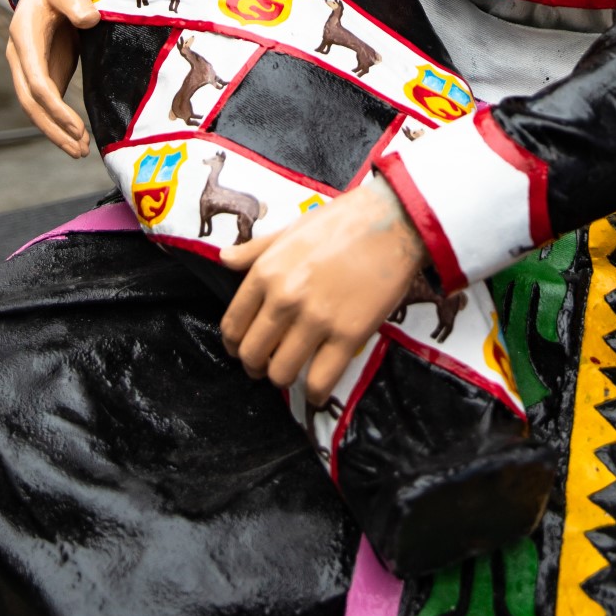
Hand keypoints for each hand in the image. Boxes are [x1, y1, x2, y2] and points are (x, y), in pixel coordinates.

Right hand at [5, 0, 99, 155]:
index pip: (34, 79)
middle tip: (79, 149)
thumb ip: (77, 1)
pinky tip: (78, 137)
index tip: (74, 125)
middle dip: (53, 128)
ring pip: (37, 108)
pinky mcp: (46, 70)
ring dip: (56, 131)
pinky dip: (61, 121)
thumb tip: (90, 20)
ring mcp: (32, 67)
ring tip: (80, 151)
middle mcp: (22, 57)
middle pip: (31, 102)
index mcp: (24, 36)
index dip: (53, 106)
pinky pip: (49, 102)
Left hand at [220, 175, 426, 405]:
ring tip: (292, 372)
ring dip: (282, 379)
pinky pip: (320, 381)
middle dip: (255, 366)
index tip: (242, 349)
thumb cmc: (340, 223)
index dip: (234, 345)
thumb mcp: (290, 229)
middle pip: (253, 354)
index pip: (233, 325)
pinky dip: (314, 394)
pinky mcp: (348, 335)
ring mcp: (316, 319)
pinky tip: (317, 389)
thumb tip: (223, 259)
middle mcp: (285, 298)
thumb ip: (256, 249)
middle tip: (266, 364)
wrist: (392, 222)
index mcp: (266, 272)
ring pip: (281, 373)